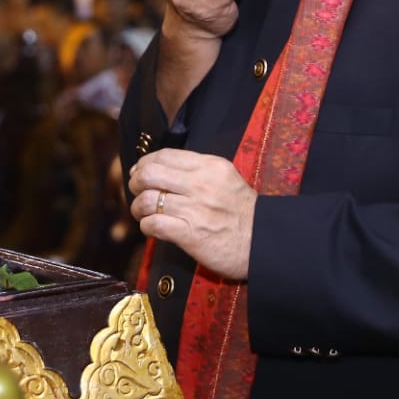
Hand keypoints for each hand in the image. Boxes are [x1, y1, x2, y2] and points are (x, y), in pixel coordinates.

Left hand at [129, 148, 255, 279]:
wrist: (262, 243)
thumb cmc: (242, 212)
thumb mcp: (225, 179)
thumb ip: (197, 171)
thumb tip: (161, 169)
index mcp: (209, 166)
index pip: (165, 155)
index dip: (145, 163)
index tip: (139, 172)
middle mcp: (201, 184)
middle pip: (149, 174)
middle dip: (135, 182)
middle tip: (136, 192)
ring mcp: (195, 209)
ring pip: (146, 200)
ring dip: (137, 208)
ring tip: (142, 213)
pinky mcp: (190, 234)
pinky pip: (153, 224)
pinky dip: (146, 226)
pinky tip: (151, 228)